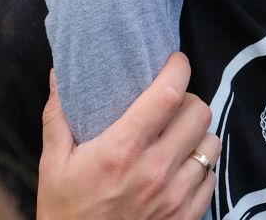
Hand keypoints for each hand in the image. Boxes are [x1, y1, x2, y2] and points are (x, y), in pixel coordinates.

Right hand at [37, 56, 218, 219]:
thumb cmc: (66, 212)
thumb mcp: (53, 165)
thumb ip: (58, 117)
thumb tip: (59, 74)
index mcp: (122, 150)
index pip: (168, 95)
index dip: (178, 69)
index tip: (175, 61)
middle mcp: (155, 171)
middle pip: (198, 112)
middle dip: (187, 100)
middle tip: (171, 104)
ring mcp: (175, 196)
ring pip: (210, 143)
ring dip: (197, 134)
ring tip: (178, 136)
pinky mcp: (186, 217)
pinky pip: (211, 177)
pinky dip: (200, 167)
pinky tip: (180, 168)